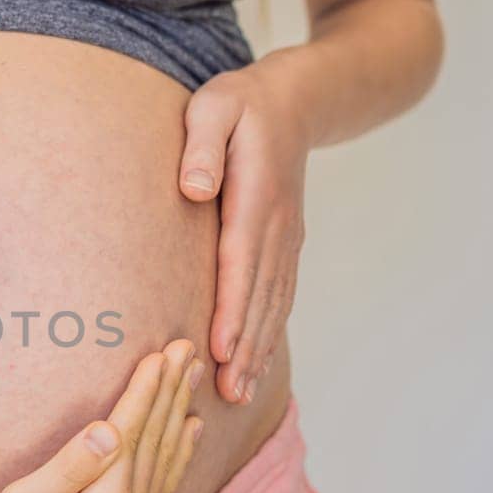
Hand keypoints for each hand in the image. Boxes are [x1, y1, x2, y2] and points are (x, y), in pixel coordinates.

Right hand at [0, 340, 203, 492]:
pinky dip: (180, 449)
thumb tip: (107, 429)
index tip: (161, 352)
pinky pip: (165, 480)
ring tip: (191, 374)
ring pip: (166, 456)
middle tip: (186, 346)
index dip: (145, 390)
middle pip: (156, 439)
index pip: (131, 433)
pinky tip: (189, 429)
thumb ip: (67, 468)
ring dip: (178, 411)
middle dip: (170, 389)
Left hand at [177, 60, 310, 404]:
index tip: (222, 348)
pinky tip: (256, 360)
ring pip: (273, 301)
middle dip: (246, 347)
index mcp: (257, 197)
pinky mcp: (287, 243)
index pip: (242, 262)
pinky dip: (268, 330)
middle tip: (229, 392)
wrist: (298, 100)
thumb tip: (194, 189)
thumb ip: (202, 145)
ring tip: (241, 391)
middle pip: (260, 295)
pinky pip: (279, 293)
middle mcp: (279, 225)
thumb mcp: (215, 107)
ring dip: (259, 348)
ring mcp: (288, 237)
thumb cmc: (242, 104)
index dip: (233, 309)